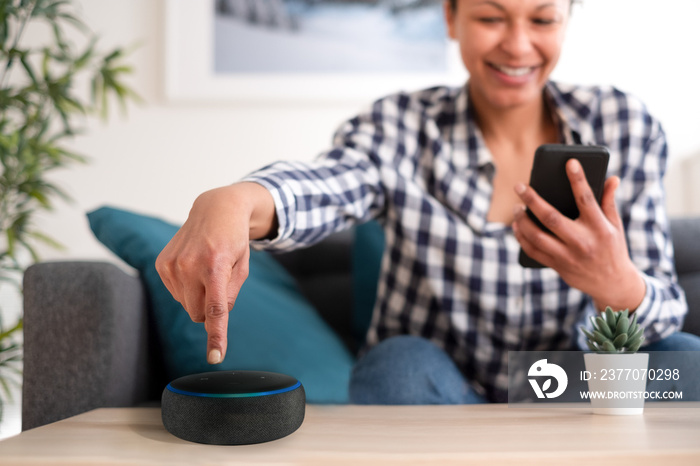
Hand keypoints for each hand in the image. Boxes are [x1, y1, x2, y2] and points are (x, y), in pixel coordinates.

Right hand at [155, 183, 276, 363]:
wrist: (215, 209)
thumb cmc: (234, 240)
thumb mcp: (242, 267)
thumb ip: (230, 296)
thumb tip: (212, 319)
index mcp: (215, 266)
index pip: (215, 309)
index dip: (216, 336)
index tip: (215, 357)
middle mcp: (190, 265)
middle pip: (198, 314)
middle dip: (209, 308)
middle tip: (219, 283)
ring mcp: (172, 264)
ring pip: (186, 305)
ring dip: (198, 296)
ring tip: (207, 269)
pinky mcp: (162, 264)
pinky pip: (175, 293)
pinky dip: (187, 288)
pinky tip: (193, 268)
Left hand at [512, 158, 645, 311]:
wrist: (613, 284)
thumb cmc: (613, 248)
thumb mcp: (615, 225)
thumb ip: (609, 201)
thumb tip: (612, 178)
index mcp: (599, 228)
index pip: (587, 199)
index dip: (578, 179)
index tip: (569, 162)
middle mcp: (582, 242)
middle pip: (551, 217)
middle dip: (532, 200)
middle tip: (519, 186)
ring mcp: (568, 256)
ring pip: (537, 236)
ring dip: (522, 220)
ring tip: (516, 208)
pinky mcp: (558, 267)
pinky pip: (533, 251)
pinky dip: (521, 237)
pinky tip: (517, 226)